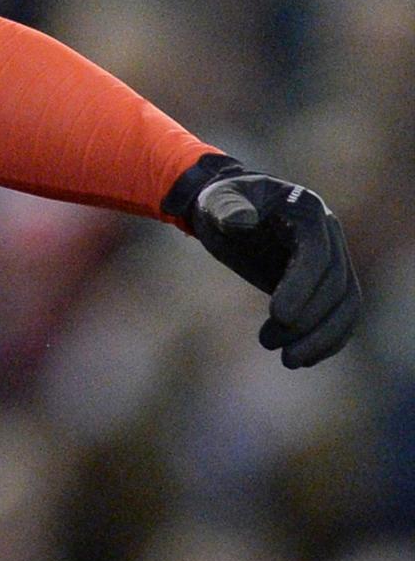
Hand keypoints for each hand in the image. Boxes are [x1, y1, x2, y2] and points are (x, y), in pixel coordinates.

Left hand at [165, 156, 361, 368]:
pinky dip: (328, 340)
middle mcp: (329, 236)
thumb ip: (227, 208)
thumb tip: (240, 221)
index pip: (317, 255)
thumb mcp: (216, 200)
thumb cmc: (220, 202)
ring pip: (345, 306)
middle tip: (269, 344)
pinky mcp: (323, 283)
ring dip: (322, 338)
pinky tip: (301, 358)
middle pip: (336, 286)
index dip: (302, 286)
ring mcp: (332, 260)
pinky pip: (339, 314)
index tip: (279, 316)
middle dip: (309, 321)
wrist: (228, 210)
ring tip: (287, 360)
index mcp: (308, 212)